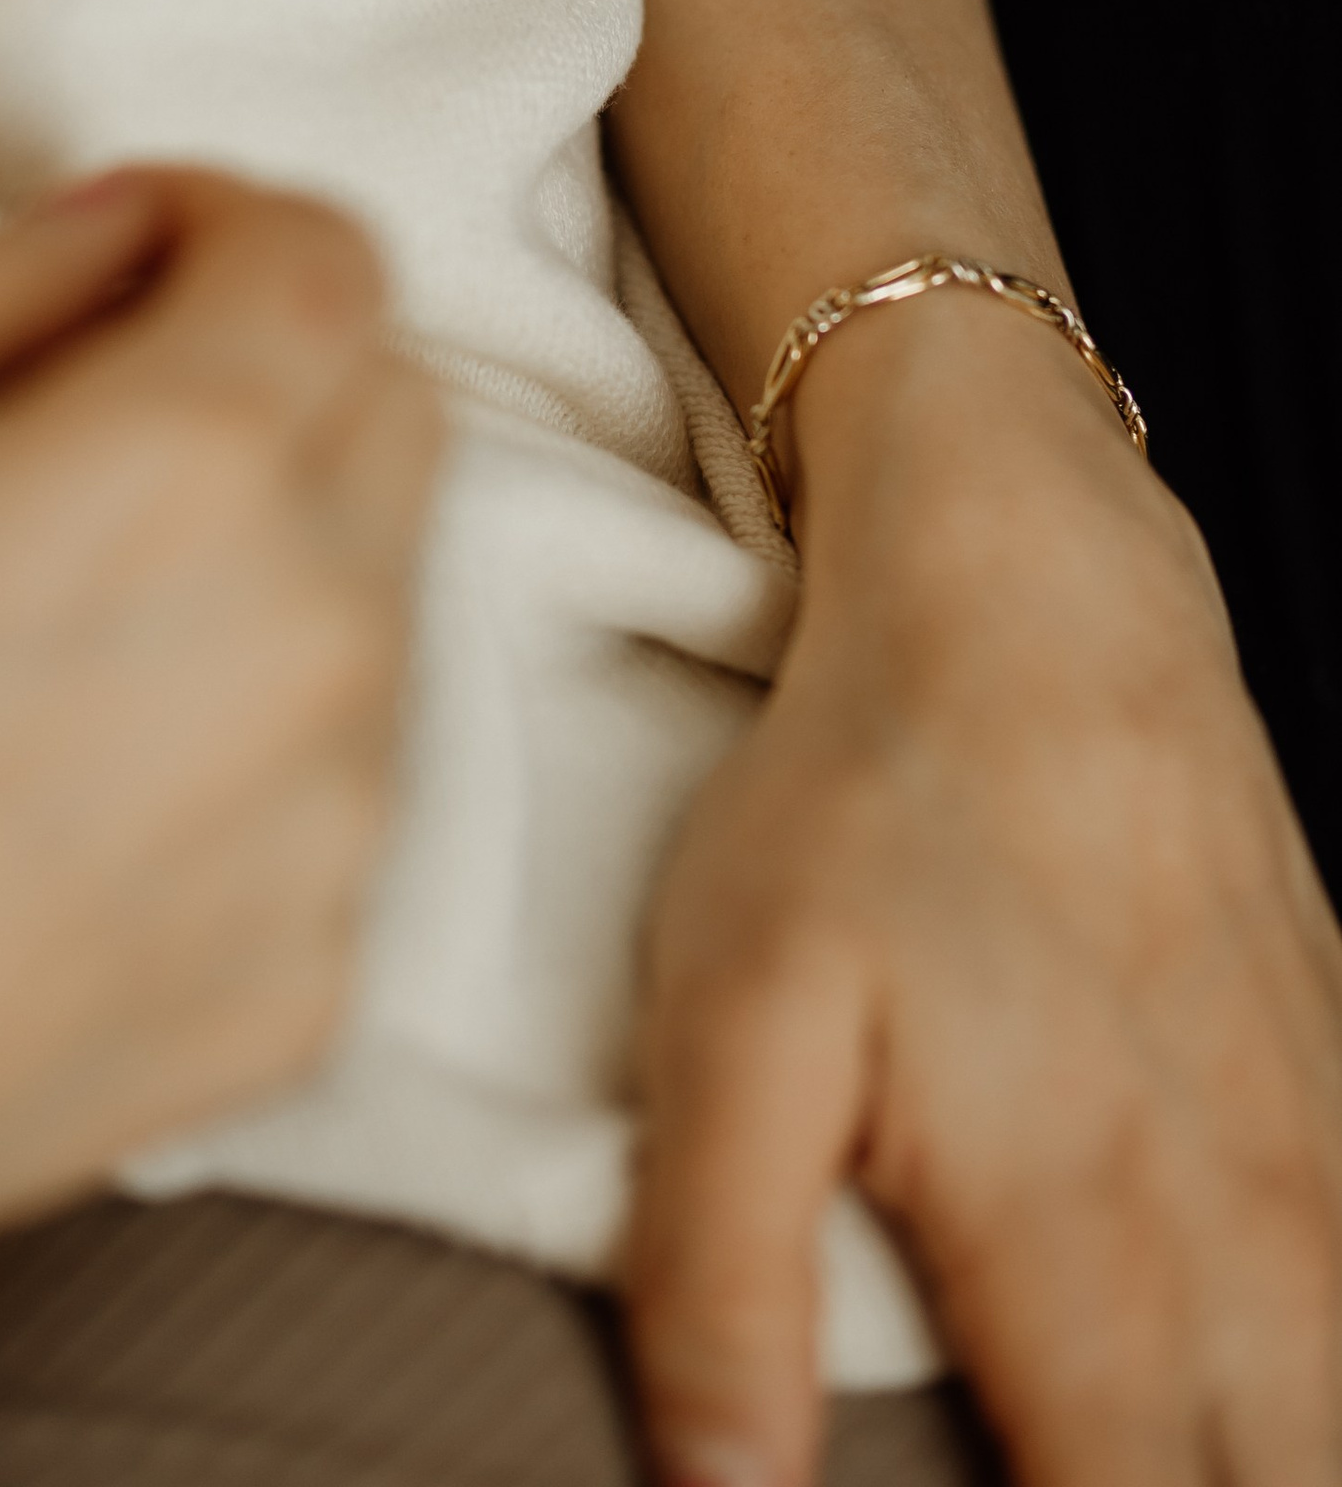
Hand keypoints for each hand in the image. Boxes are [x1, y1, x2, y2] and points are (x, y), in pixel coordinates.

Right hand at [0, 171, 434, 1486]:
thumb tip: (123, 232)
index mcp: (191, 458)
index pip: (331, 249)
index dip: (222, 213)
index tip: (123, 254)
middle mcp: (316, 631)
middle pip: (394, 402)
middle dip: (269, 363)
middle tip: (81, 419)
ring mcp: (334, 828)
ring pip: (371, 598)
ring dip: (260, 557)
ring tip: (42, 633)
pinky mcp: (309, 981)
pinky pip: (329, 792)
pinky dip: (237, 751)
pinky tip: (53, 797)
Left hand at [625, 301, 1341, 1486]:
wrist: (1039, 598)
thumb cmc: (870, 802)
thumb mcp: (733, 1017)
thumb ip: (720, 1278)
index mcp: (1092, 1272)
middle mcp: (1247, 1257)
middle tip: (1042, 1450)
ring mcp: (1320, 1184)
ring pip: (1330, 1420)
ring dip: (1256, 1445)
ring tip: (1141, 1425)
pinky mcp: (1339, 1114)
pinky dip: (1303, 1373)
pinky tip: (1242, 1376)